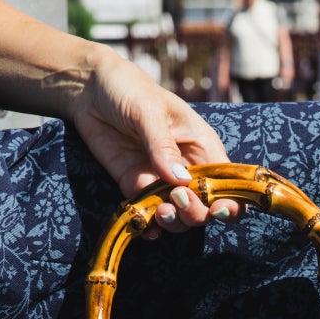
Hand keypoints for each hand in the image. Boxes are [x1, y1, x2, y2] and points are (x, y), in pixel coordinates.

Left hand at [62, 46, 243, 232]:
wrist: (89, 89)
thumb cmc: (129, 88)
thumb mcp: (148, 110)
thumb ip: (163, 146)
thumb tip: (180, 180)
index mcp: (202, 146)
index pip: (228, 181)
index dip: (230, 201)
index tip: (218, 209)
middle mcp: (187, 168)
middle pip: (206, 206)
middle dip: (197, 213)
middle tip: (177, 200)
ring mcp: (161, 179)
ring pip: (179, 215)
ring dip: (174, 223)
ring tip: (161, 214)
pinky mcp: (136, 185)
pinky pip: (148, 213)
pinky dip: (149, 226)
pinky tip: (145, 229)